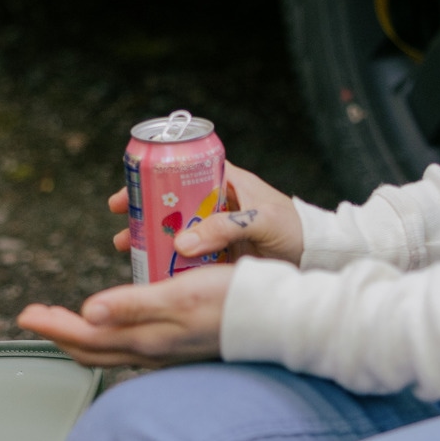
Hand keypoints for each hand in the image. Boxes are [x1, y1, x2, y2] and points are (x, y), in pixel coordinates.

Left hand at [18, 264, 233, 368]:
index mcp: (146, 338)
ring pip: (110, 353)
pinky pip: (129, 350)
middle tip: (33, 317)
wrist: (274, 322)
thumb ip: (132, 305)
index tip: (25, 315)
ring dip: (80, 339)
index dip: (53, 327)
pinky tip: (112, 327)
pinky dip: (108, 339)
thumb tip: (86, 312)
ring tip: (62, 323)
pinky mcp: (178, 350)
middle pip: (91, 351)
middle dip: (58, 334)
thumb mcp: (179, 295)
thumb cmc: (231, 302)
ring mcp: (165, 354)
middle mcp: (151, 352)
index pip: (85, 338)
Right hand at [104, 163, 304, 264]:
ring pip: (176, 229)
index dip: (153, 177)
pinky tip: (152, 270)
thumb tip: (181, 243)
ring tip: (127, 248)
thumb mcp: (262, 221)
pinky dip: (169, 260)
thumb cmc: (296, 230)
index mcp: (227, 182)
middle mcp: (218, 204)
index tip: (129, 189)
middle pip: (172, 202)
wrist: (318, 260)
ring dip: (151, 237)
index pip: (183, 170)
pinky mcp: (221, 256)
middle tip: (120, 222)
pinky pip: (188, 256)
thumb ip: (225, 228)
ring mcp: (218, 231)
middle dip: (144, 211)